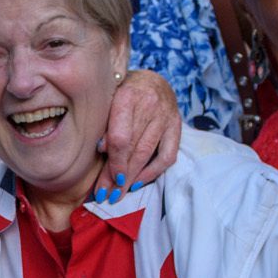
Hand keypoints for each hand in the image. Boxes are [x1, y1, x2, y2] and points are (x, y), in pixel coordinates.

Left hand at [98, 69, 183, 199]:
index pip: (121, 137)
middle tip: (106, 196)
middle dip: (118, 176)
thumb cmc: (121, 93)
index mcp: (128, 96)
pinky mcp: (177, 126)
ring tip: (119, 194)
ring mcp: (166, 116)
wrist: (151, 81)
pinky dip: (152, 172)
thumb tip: (101, 150)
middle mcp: (150, 105)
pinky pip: (167, 156)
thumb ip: (104, 123)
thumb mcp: (107, 100)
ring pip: (148, 154)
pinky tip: (138, 183)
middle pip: (133, 149)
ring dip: (132, 178)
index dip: (113, 162)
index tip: (103, 180)